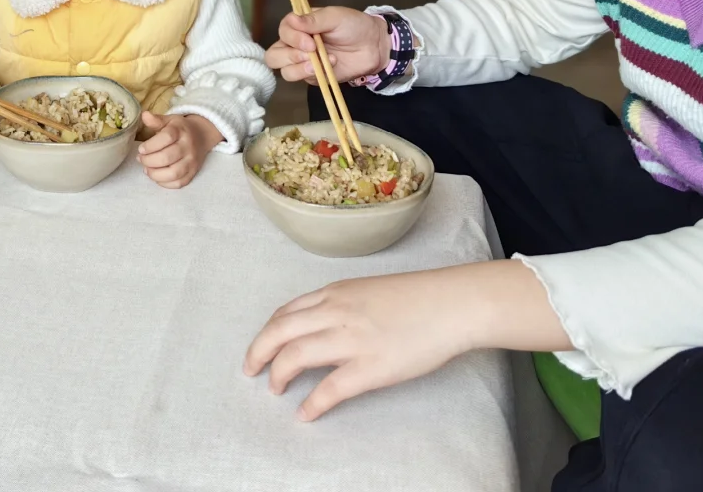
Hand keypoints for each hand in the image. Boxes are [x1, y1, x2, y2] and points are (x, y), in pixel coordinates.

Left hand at [137, 113, 222, 188]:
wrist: (202, 135)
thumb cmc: (180, 128)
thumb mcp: (169, 120)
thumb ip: (156, 120)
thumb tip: (144, 115)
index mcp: (180, 131)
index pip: (166, 138)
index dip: (150, 146)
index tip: (141, 149)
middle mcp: (188, 146)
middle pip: (167, 157)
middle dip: (149, 161)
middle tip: (141, 159)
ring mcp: (192, 161)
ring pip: (173, 173)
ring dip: (155, 174)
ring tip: (147, 169)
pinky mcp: (193, 173)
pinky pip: (179, 183)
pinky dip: (165, 183)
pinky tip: (157, 177)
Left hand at [243, 260, 571, 419]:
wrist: (451, 304)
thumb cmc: (417, 297)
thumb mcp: (368, 289)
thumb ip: (342, 303)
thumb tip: (323, 322)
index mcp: (335, 292)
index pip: (286, 311)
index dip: (268, 331)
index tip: (261, 346)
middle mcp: (335, 312)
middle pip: (279, 331)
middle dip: (258, 352)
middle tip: (251, 370)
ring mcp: (350, 339)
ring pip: (295, 356)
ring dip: (278, 375)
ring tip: (274, 390)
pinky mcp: (370, 367)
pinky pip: (329, 389)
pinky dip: (312, 403)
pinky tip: (305, 413)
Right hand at [265, 6, 388, 84]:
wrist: (374, 45)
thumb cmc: (354, 26)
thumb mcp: (335, 16)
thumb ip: (313, 19)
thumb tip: (292, 20)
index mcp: (299, 26)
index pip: (282, 31)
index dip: (292, 38)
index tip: (310, 41)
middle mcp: (297, 44)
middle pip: (274, 55)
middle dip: (289, 56)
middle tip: (309, 54)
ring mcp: (304, 62)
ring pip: (285, 72)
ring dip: (299, 69)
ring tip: (319, 64)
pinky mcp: (315, 77)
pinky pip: (304, 80)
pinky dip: (316, 74)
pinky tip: (332, 65)